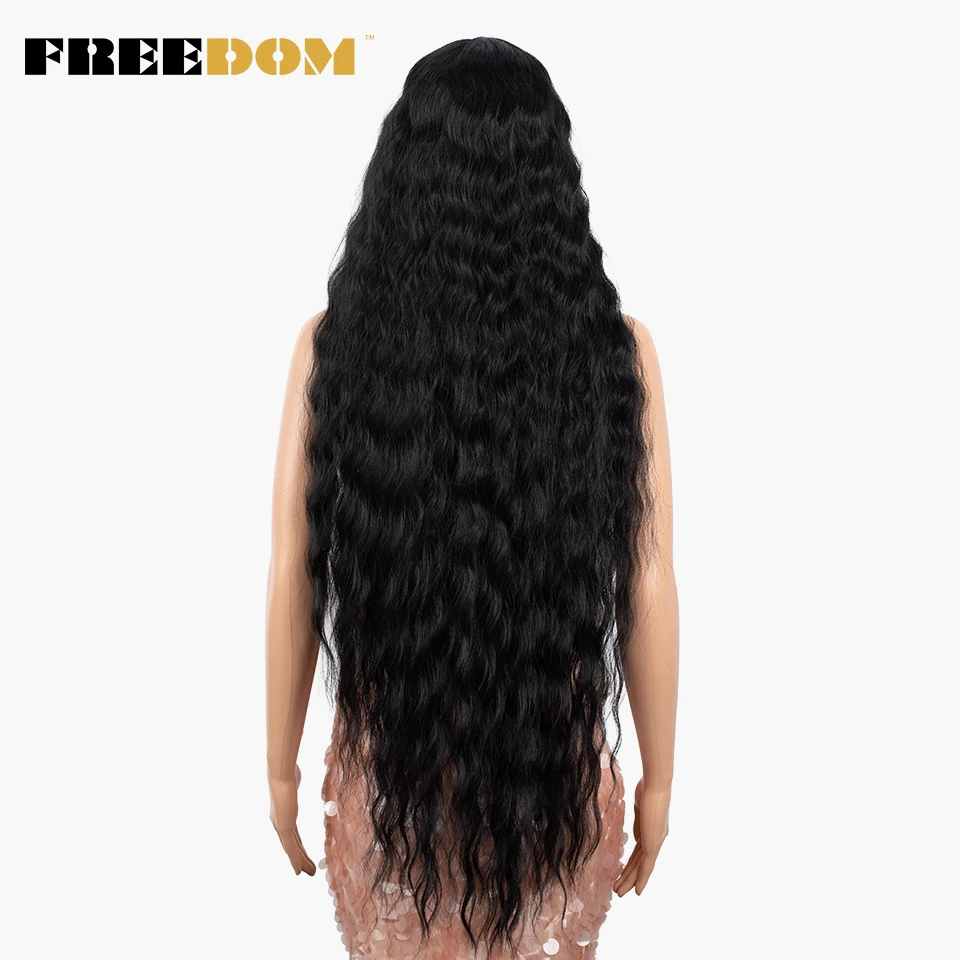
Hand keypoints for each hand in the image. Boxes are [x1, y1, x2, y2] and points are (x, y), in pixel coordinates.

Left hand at [269, 762, 315, 875]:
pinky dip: (295, 861)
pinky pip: (290, 848)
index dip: (299, 846)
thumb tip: (295, 772)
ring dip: (300, 862)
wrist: (280, 773)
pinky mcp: (283, 828)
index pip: (293, 833)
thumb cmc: (287, 771)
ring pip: (292, 849)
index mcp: (283, 814)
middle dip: (301, 857)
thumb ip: (293, 781)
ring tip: (309, 873)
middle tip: (309, 869)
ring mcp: (280, 826)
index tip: (304, 855)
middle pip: (292, 844)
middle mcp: (280, 822)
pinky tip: (298, 871)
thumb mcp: (293, 779)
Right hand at [614, 777, 669, 896]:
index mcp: (652, 830)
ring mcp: (655, 843)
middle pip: (639, 862)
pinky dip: (641, 880)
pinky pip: (646, 867)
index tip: (623, 871)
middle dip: (628, 875)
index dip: (631, 863)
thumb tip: (635, 830)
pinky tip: (637, 891)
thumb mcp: (639, 805)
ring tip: (619, 893)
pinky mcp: (654, 846)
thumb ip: (638, 818)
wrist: (656, 785)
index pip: (639, 851)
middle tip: (618, 888)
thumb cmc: (647, 787)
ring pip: (641, 868)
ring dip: (630, 881)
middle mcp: (656, 839)